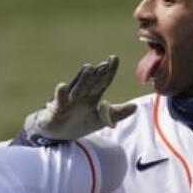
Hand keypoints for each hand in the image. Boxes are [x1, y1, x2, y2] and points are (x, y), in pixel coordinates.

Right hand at [20, 56, 136, 143]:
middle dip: (97, 74)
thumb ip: (117, 113)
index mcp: (92, 95)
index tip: (114, 58)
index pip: (103, 81)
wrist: (57, 134)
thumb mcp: (100, 120)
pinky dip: (60, 94)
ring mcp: (68, 100)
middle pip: (90, 82)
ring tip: (88, 68)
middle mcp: (81, 94)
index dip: (109, 71)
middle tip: (104, 64)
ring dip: (82, 79)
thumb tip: (136, 106)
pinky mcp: (56, 108)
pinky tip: (62, 86)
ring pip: (77, 88)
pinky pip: (59, 101)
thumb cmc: (79, 123)